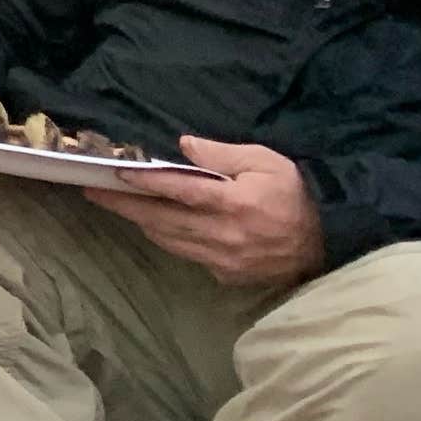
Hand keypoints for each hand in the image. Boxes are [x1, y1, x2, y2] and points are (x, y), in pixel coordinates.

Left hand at [86, 136, 327, 286]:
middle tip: (92, 192)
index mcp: (234, 203)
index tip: (114, 174)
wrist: (328, 242)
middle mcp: (223, 234)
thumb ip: (224, 154)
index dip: (145, 182)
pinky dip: (169, 239)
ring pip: (169, 240)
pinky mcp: (226, 274)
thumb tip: (185, 145)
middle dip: (124, 206)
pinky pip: (187, 255)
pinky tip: (156, 226)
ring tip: (116, 206)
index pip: (179, 191)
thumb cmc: (296, 195)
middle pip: (162, 219)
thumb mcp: (267, 162)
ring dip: (141, 223)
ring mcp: (223, 259)